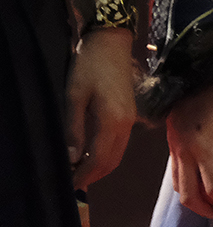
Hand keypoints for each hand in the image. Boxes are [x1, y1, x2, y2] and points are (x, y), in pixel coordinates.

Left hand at [67, 28, 135, 187]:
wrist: (111, 41)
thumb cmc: (89, 66)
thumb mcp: (74, 96)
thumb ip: (74, 129)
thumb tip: (72, 158)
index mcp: (113, 120)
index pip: (100, 159)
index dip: (84, 175)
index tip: (68, 185)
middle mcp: (126, 123)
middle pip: (113, 160)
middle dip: (93, 175)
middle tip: (72, 183)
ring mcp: (130, 118)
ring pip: (118, 153)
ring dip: (100, 166)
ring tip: (79, 171)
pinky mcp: (129, 113)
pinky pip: (120, 142)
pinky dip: (106, 154)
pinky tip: (90, 154)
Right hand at [165, 87, 212, 216]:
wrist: (189, 83)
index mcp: (201, 151)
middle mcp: (184, 157)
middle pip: (189, 197)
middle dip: (207, 211)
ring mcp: (174, 154)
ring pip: (179, 189)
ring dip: (196, 202)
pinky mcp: (172, 150)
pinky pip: (176, 177)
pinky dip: (188, 188)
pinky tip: (202, 185)